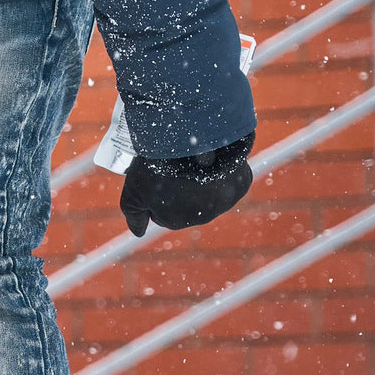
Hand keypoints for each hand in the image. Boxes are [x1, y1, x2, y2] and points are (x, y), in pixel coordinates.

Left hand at [119, 132, 254, 236]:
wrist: (189, 141)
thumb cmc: (158, 168)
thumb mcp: (133, 193)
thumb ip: (135, 216)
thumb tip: (139, 232)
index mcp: (175, 221)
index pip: (163, 212)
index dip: (158, 192)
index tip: (157, 176)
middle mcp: (202, 217)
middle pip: (188, 204)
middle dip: (181, 188)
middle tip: (174, 165)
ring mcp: (224, 202)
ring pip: (210, 192)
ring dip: (202, 180)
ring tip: (192, 159)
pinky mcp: (241, 184)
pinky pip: (229, 179)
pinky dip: (222, 170)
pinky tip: (213, 158)